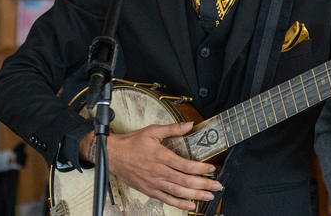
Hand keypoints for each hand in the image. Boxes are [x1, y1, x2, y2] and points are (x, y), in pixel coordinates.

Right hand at [80, 122, 221, 210]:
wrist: (113, 155)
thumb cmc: (132, 143)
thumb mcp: (153, 131)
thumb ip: (172, 129)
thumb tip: (189, 125)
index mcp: (162, 156)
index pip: (186, 165)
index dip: (201, 169)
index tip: (212, 168)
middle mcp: (159, 172)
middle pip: (185, 181)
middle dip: (203, 184)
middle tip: (217, 186)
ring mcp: (154, 183)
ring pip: (178, 192)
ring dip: (195, 195)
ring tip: (208, 197)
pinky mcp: (149, 190)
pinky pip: (166, 199)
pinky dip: (179, 203)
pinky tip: (190, 205)